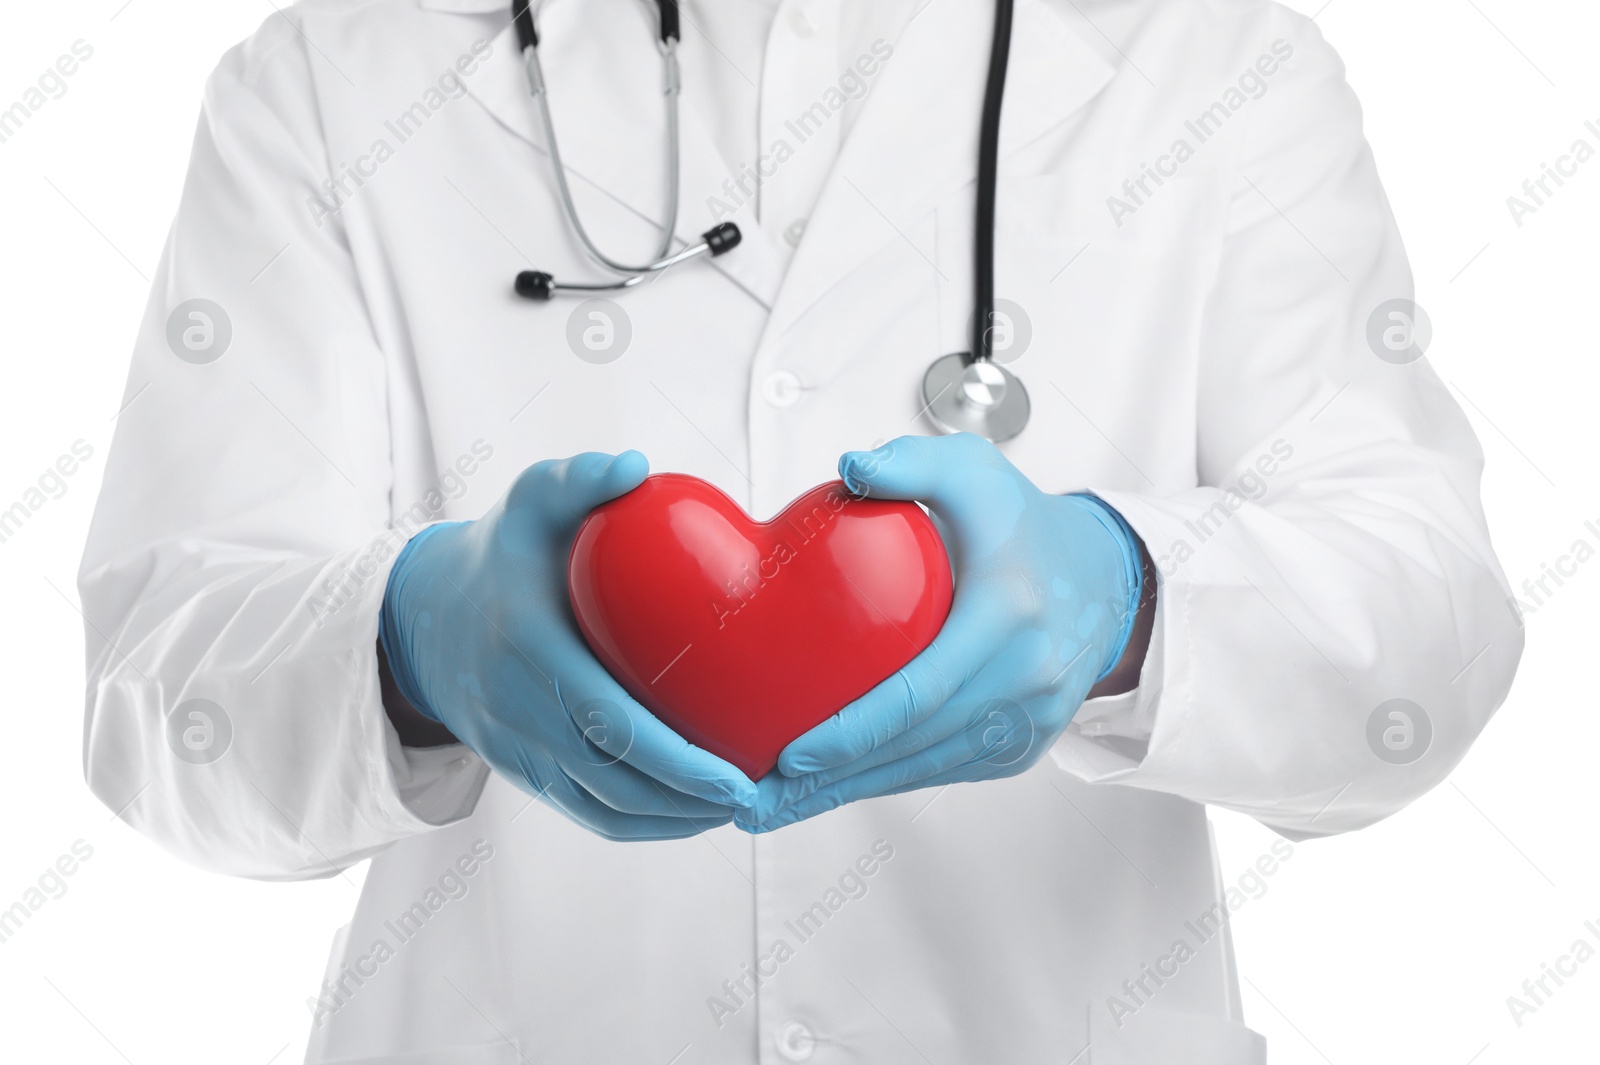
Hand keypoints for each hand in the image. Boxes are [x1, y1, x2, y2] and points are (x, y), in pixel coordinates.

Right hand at [380, 451, 756, 839]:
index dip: (674, 758)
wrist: (426, 615)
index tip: (735, 772)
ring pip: (600, 809)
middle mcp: (517, 707)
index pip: (607, 720)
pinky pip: (583, 814)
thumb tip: (635, 466)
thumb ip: (578, 479)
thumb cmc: (504, 553)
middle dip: (687, 800)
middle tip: (757, 796)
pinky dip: (641, 824)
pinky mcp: (520, 771)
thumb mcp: (530, 501)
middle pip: (611, 778)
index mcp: (528, 645)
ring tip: (738, 806)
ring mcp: (515, 749)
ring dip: (672, 820)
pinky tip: (692, 813)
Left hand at [735, 433, 1143, 831]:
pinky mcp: (1025, 744)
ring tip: (780, 805)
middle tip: (759, 800)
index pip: (920, 692)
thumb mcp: (972, 471)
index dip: (853, 732)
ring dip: (851, 793)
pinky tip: (835, 786)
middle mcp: (1027, 678)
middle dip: (832, 782)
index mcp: (1008, 615)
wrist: (1105, 578)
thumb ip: (909, 462)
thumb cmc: (1023, 523)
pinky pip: (947, 769)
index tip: (791, 753)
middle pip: (914, 747)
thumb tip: (850, 468)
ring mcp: (1031, 720)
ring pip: (927, 770)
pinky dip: (890, 779)